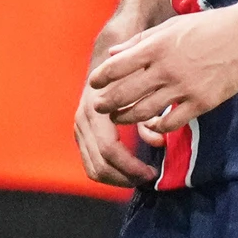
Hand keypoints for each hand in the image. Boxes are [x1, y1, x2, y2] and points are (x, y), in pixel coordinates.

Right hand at [76, 17, 158, 186]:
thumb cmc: (130, 71)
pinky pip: (91, 164)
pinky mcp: (81, 134)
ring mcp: (79, 128)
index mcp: (95, 109)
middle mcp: (82, 120)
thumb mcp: (143, 89)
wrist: (108, 58)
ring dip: (117, 179)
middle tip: (149, 177)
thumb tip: (159, 142)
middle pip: (99, 164)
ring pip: (93, 169)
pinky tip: (129, 171)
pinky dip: (110, 173)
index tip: (153, 171)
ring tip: (141, 176)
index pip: (109, 149)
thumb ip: (151, 117)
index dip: (131, 166)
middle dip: (125, 177)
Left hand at [89, 3, 237, 143]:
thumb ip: (140, 41)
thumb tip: (113, 54)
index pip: (117, 66)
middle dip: (107, 103)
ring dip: (126, 117)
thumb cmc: (207, 26)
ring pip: (144, 111)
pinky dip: (156, 128)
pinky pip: (171, 123)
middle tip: (99, 107)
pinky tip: (150, 127)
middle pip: (125, 93)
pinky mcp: (201, 103)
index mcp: (157, 46)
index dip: (101, 77)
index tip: (94, 83)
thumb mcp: (171, 26)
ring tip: (119, 118)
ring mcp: (184, 88)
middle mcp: (167, 68)